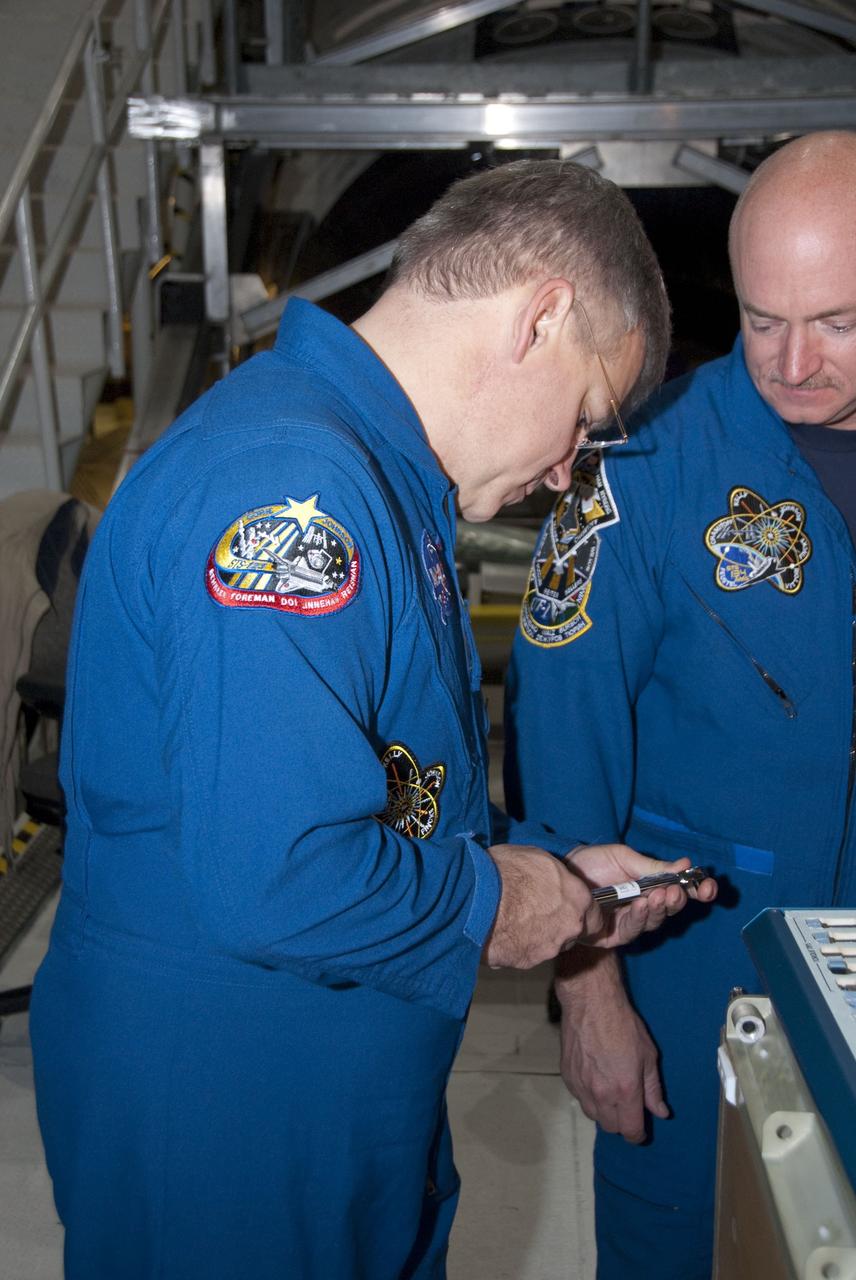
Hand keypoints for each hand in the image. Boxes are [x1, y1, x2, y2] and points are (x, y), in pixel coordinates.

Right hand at [483, 843, 603, 968]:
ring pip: (550, 942)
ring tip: (513, 917)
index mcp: (576, 897)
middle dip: (559, 922)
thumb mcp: (534, 856)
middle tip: (536, 908)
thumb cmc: (503, 872)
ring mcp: (549, 947)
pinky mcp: (527, 961)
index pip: (595, 913)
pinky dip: (518, 943)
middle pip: (573, 930)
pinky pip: (527, 952)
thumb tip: (550, 877)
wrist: (475, 901)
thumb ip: (552, 873)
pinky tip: (502, 929)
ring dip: (537, 933)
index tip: (568, 904)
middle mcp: (569, 926)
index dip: (581, 909)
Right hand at [556, 952, 665, 1143]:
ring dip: (604, 1112)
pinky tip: (596, 1079)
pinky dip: (589, 1096)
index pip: (630, 1130)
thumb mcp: (648, 1055)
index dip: (638, 1135)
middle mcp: (601, 1094)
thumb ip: (653, 1089)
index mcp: (625, 1091)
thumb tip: (660, 1112)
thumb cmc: (623, 1025)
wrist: (591, 1003)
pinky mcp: (568, 1077)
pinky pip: (580, 1098)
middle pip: (611, 1127)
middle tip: (628, 1106)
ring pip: (593, 1115)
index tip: (641, 1131)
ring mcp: (581, 1086)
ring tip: (611, 1092)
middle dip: (622, 1123)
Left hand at [567, 845, 717, 947]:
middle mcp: (642, 905)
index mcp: (649, 885)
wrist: (561, 870)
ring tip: (658, 895)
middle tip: (678, 890)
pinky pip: (632, 930)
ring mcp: (628, 922)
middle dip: (677, 900)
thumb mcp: (625, 859)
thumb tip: (686, 865)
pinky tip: (640, 904)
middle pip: (670, 910)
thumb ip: (654, 867)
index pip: (679, 891)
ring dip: (658, 908)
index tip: (709, 887)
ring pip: (653, 921)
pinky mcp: (613, 936)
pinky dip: (638, 917)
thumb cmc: (592, 862)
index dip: (697, 891)